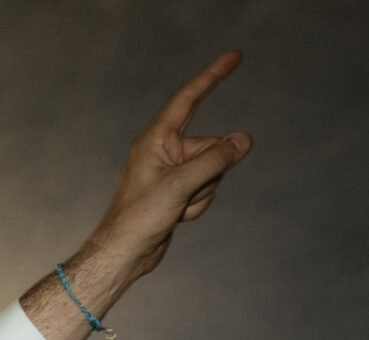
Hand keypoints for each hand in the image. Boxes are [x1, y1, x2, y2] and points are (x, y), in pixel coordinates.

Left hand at [90, 50, 250, 284]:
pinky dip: (198, 206)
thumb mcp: (181, 185)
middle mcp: (165, 151)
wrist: (125, 253)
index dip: (212, 76)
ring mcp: (173, 172)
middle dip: (208, 173)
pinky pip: (206, 190)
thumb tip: (243, 140)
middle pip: (212, 146)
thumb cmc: (140, 217)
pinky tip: (176, 218)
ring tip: (175, 209)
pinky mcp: (179, 190)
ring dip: (202, 194)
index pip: (189, 99)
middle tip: (182, 195)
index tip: (235, 56)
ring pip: (213, 172)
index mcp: (156, 139)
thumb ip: (216, 159)